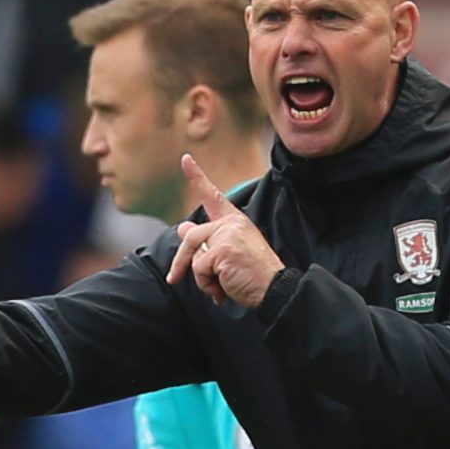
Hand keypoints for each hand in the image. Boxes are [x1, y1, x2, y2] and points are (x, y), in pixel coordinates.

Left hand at [165, 154, 282, 306]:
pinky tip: (224, 289)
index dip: (197, 176)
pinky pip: (198, 269)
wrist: (276, 290)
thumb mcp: (229, 254)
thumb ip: (207, 241)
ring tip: (221, 286)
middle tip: (173, 278)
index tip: (185, 158)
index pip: (213, 196)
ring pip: (193, 256)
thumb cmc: (255, 275)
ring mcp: (226, 235)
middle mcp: (231, 223)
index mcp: (235, 221)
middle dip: (181, 261)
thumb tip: (183, 227)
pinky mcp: (221, 250)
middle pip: (191, 237)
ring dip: (201, 278)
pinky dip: (207, 285)